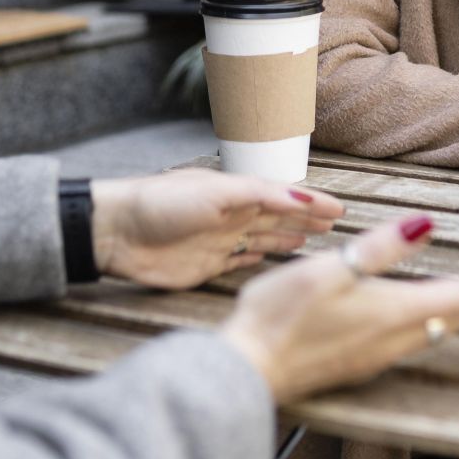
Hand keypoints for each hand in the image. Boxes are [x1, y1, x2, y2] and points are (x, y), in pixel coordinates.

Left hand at [90, 168, 345, 289]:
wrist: (118, 233)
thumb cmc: (164, 204)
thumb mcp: (217, 193)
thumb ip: (260, 196)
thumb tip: (300, 196)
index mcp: (236, 193)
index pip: (283, 197)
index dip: (311, 202)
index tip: (340, 209)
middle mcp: (231, 215)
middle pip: (276, 218)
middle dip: (305, 219)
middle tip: (334, 225)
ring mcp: (218, 241)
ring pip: (261, 239)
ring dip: (285, 238)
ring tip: (310, 240)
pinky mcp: (205, 266)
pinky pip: (238, 261)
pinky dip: (254, 258)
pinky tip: (266, 258)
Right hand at [218, 215, 458, 402]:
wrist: (251, 368)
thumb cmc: (282, 316)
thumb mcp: (330, 269)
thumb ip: (381, 248)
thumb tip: (426, 225)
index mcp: (394, 312)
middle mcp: (394, 339)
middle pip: (455, 316)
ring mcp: (377, 354)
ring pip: (436, 329)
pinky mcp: (359, 361)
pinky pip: (411, 339)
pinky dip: (431, 319)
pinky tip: (416, 310)